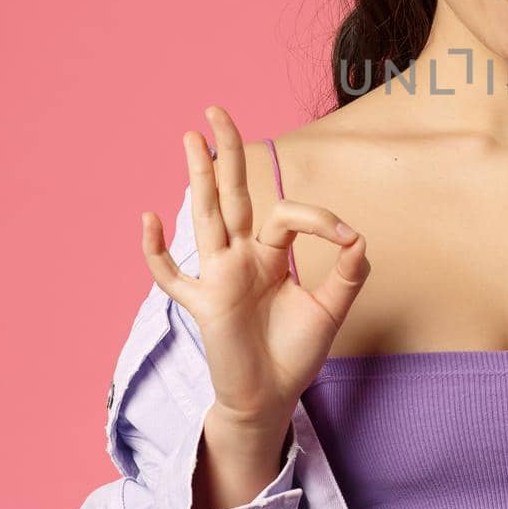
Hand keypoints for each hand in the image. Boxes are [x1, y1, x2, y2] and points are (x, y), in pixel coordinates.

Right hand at [140, 104, 371, 428]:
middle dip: (226, 153)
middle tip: (215, 110)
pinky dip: (157, 251)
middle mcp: (240, 258)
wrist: (272, 398)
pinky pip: (171, 276)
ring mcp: (217, 277)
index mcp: (269, 254)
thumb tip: (357, 236)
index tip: (348, 238)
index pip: (286, 215)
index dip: (318, 217)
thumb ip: (348, 273)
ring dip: (197, 177)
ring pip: (205, 218)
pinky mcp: (203, 305)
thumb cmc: (295, 352)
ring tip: (190, 137)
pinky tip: (150, 218)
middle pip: (231, 194)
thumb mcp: (331, 308)